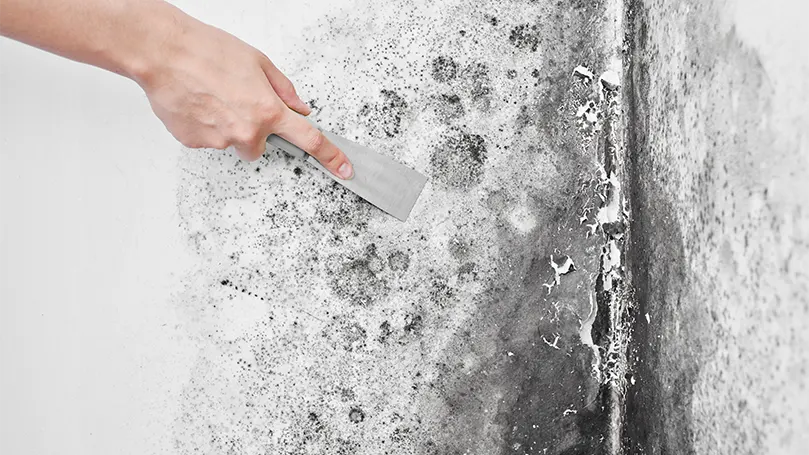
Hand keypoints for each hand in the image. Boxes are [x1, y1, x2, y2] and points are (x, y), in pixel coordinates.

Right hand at [134, 6, 352, 178]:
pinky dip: (204, 124)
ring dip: (226, 125)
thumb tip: (299, 107)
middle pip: (259, 147)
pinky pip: (208, 139)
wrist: (163, 53)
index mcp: (268, 111)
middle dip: (252, 130)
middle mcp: (246, 132)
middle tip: (235, 102)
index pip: (308, 139)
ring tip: (210, 96)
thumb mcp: (258, 62)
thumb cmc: (207, 51)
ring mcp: (220, 141)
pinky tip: (195, 103)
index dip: (330, 156)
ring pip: (231, 141)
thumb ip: (283, 90)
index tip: (343, 168)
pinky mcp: (195, 143)